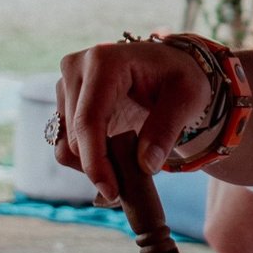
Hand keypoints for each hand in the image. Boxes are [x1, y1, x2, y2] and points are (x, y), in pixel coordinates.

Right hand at [57, 40, 212, 198]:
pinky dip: (86, 158)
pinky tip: (113, 158)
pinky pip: (64, 142)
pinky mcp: (64, 100)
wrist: (169, 67)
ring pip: (65, 143)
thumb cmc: (181, 77)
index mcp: (104, 61)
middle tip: (132, 181)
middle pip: (74, 136)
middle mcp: (76, 68)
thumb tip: (146, 166)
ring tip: (127, 165)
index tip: (112, 191)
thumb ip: (166, 129)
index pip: (88, 120)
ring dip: (92, 163)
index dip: (96, 161)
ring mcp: (65, 83)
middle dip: (100, 166)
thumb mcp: (188, 98)